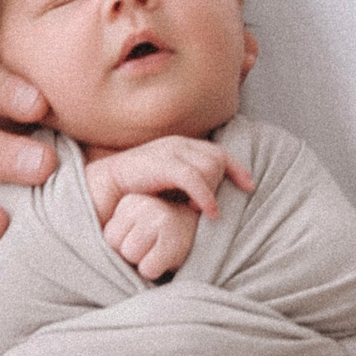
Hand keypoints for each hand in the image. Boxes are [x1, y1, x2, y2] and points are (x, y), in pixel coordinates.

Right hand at [91, 138, 253, 279]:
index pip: (219, 152)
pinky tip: (207, 211)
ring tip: (197, 208)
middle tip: (205, 206)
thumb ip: (189, 182)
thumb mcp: (168, 182)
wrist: (106, 186)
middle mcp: (179, 144)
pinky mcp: (163, 164)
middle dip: (220, 183)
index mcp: (181, 145)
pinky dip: (205, 196)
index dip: (237, 168)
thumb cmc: (137, 189)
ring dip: (210, 191)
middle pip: (218, 159)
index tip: (249, 187)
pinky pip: (195, 179)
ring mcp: (170, 151)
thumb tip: (211, 196)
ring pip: (210, 168)